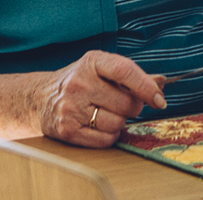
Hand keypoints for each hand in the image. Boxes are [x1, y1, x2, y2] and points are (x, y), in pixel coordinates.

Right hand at [38, 51, 166, 146]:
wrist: (40, 98)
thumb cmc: (80, 81)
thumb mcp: (101, 69)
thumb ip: (132, 75)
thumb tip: (162, 82)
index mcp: (92, 62)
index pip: (124, 71)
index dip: (146, 86)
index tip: (159, 100)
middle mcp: (79, 83)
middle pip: (126, 103)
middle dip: (132, 107)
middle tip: (122, 104)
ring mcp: (71, 107)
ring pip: (117, 124)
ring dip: (119, 122)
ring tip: (105, 113)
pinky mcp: (67, 130)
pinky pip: (105, 140)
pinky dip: (109, 136)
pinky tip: (98, 126)